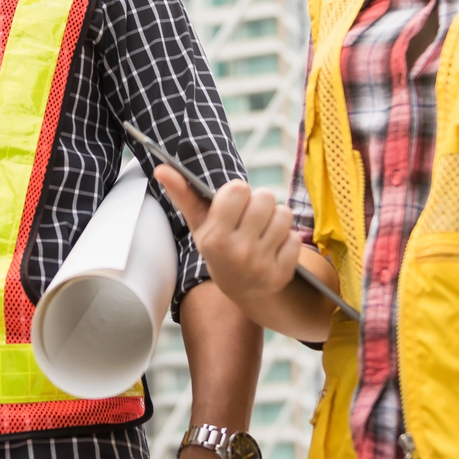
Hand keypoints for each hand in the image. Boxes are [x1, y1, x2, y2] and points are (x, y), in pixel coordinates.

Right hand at [155, 166, 300, 306]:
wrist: (242, 290)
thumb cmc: (219, 247)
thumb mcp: (200, 224)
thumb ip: (183, 194)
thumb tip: (161, 168)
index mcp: (215, 237)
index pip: (238, 189)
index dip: (238, 192)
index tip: (234, 204)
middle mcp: (238, 252)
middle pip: (265, 197)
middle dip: (260, 203)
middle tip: (251, 217)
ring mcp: (262, 265)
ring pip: (284, 215)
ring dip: (276, 219)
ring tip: (263, 231)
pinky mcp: (283, 274)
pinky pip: (296, 238)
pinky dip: (288, 240)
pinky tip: (274, 248)